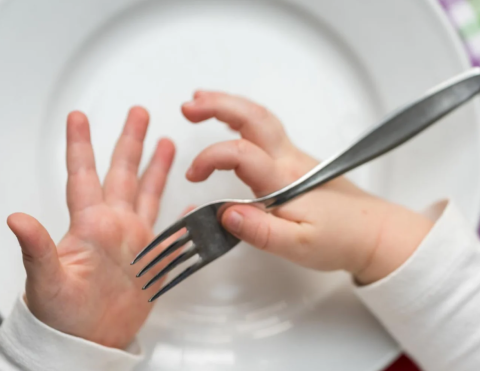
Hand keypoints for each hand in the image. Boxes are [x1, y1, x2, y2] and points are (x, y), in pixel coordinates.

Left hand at [8, 108, 175, 348]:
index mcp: (90, 226)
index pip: (84, 175)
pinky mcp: (151, 259)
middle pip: (123, 174)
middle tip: (138, 114)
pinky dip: (181, 218)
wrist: (90, 342)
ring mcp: (134, 240)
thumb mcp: (47, 281)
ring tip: (166, 144)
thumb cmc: (63, 315)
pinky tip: (187, 205)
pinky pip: (170, 231)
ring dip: (156, 168)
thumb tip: (17, 219)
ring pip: (147, 194)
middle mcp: (113, 226)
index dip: (80, 145)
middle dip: (130, 142)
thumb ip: (38, 248)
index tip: (78, 118)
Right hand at [182, 92, 432, 284]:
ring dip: (229, 106)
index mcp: (284, 180)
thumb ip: (260, 231)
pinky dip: (243, 119)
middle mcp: (289, 161)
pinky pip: (266, 130)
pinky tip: (232, 124)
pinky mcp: (295, 163)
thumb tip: (225, 213)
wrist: (374, 233)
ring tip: (202, 102)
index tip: (193, 175)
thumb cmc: (340, 239)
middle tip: (189, 106)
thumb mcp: (298, 246)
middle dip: (218, 105)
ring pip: (260, 119)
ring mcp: (293, 158)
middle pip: (253, 118)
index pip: (241, 154)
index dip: (211, 158)